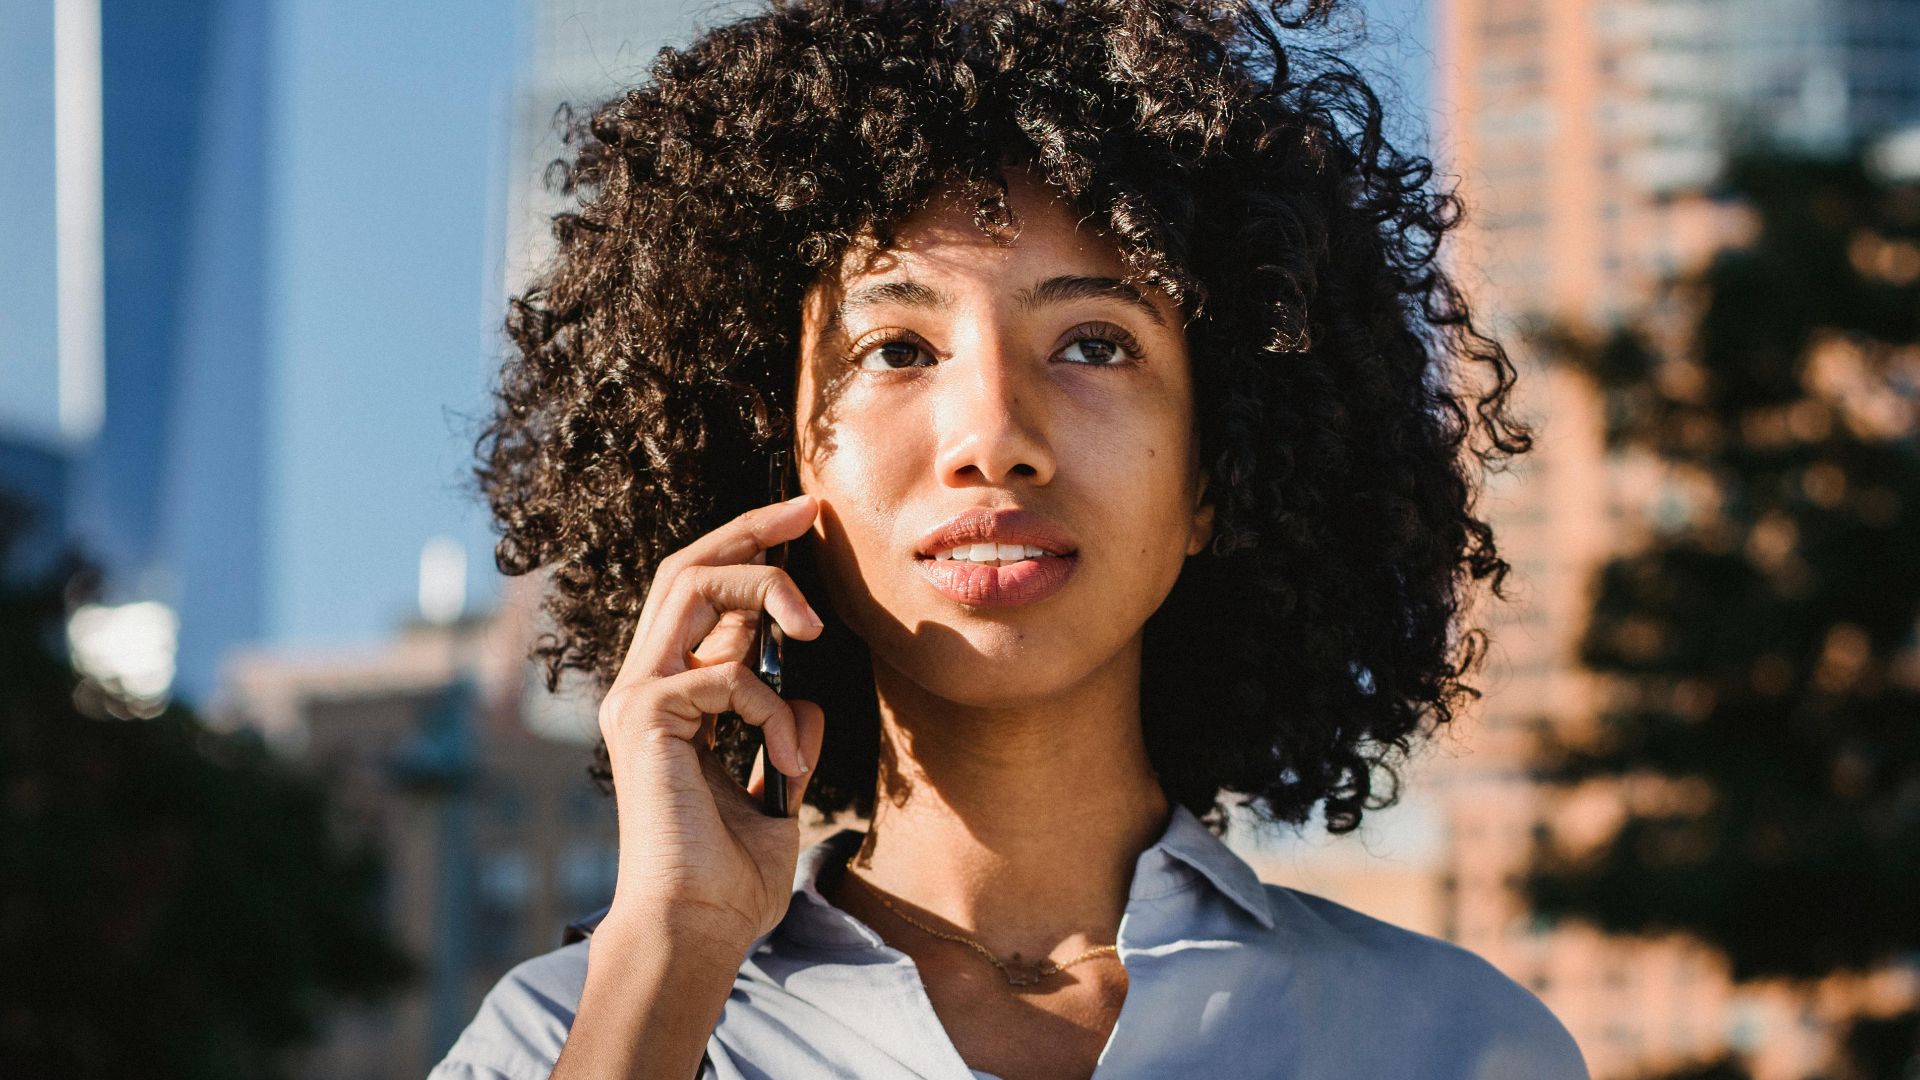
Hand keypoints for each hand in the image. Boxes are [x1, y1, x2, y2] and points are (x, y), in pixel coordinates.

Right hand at [595, 493, 827, 951]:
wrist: (699, 929)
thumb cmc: (732, 876)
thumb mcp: (778, 790)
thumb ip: (785, 736)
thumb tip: (808, 699)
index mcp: (673, 697)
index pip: (705, 596)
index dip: (753, 550)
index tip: (808, 524)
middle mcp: (645, 685)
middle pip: (687, 566)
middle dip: (752, 527)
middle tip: (809, 509)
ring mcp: (636, 696)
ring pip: (693, 585)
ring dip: (765, 587)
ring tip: (813, 625)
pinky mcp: (644, 717)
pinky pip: (727, 675)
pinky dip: (773, 709)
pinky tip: (785, 760)